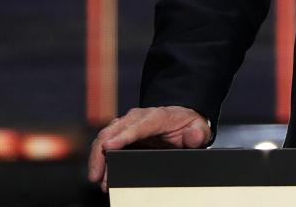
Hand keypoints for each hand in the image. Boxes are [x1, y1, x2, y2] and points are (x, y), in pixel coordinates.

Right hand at [87, 106, 210, 190]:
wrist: (181, 118)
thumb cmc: (188, 125)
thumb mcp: (199, 128)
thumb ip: (197, 133)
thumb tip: (193, 136)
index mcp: (157, 117)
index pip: (137, 126)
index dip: (122, 137)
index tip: (108, 147)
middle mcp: (138, 117)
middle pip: (114, 131)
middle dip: (102, 152)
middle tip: (97, 175)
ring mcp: (127, 124)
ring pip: (106, 136)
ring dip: (98, 157)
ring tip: (97, 178)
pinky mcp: (121, 132)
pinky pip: (106, 141)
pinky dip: (100, 156)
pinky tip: (100, 172)